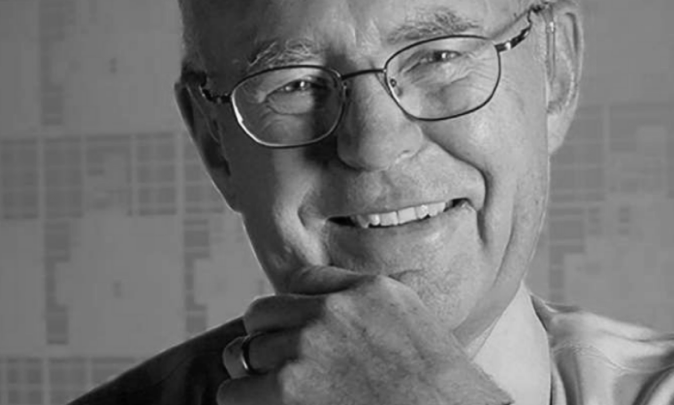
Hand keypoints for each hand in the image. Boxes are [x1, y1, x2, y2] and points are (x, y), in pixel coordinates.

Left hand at [217, 265, 509, 404]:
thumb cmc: (437, 386)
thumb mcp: (411, 322)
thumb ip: (371, 302)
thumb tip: (337, 303)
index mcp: (364, 290)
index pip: (300, 281)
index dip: (296, 309)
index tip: (303, 333)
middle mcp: (330, 312)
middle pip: (262, 313)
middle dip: (266, 338)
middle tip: (280, 365)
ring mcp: (305, 349)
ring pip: (242, 351)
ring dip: (252, 372)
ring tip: (274, 393)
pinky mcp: (286, 391)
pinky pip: (235, 392)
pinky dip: (242, 402)